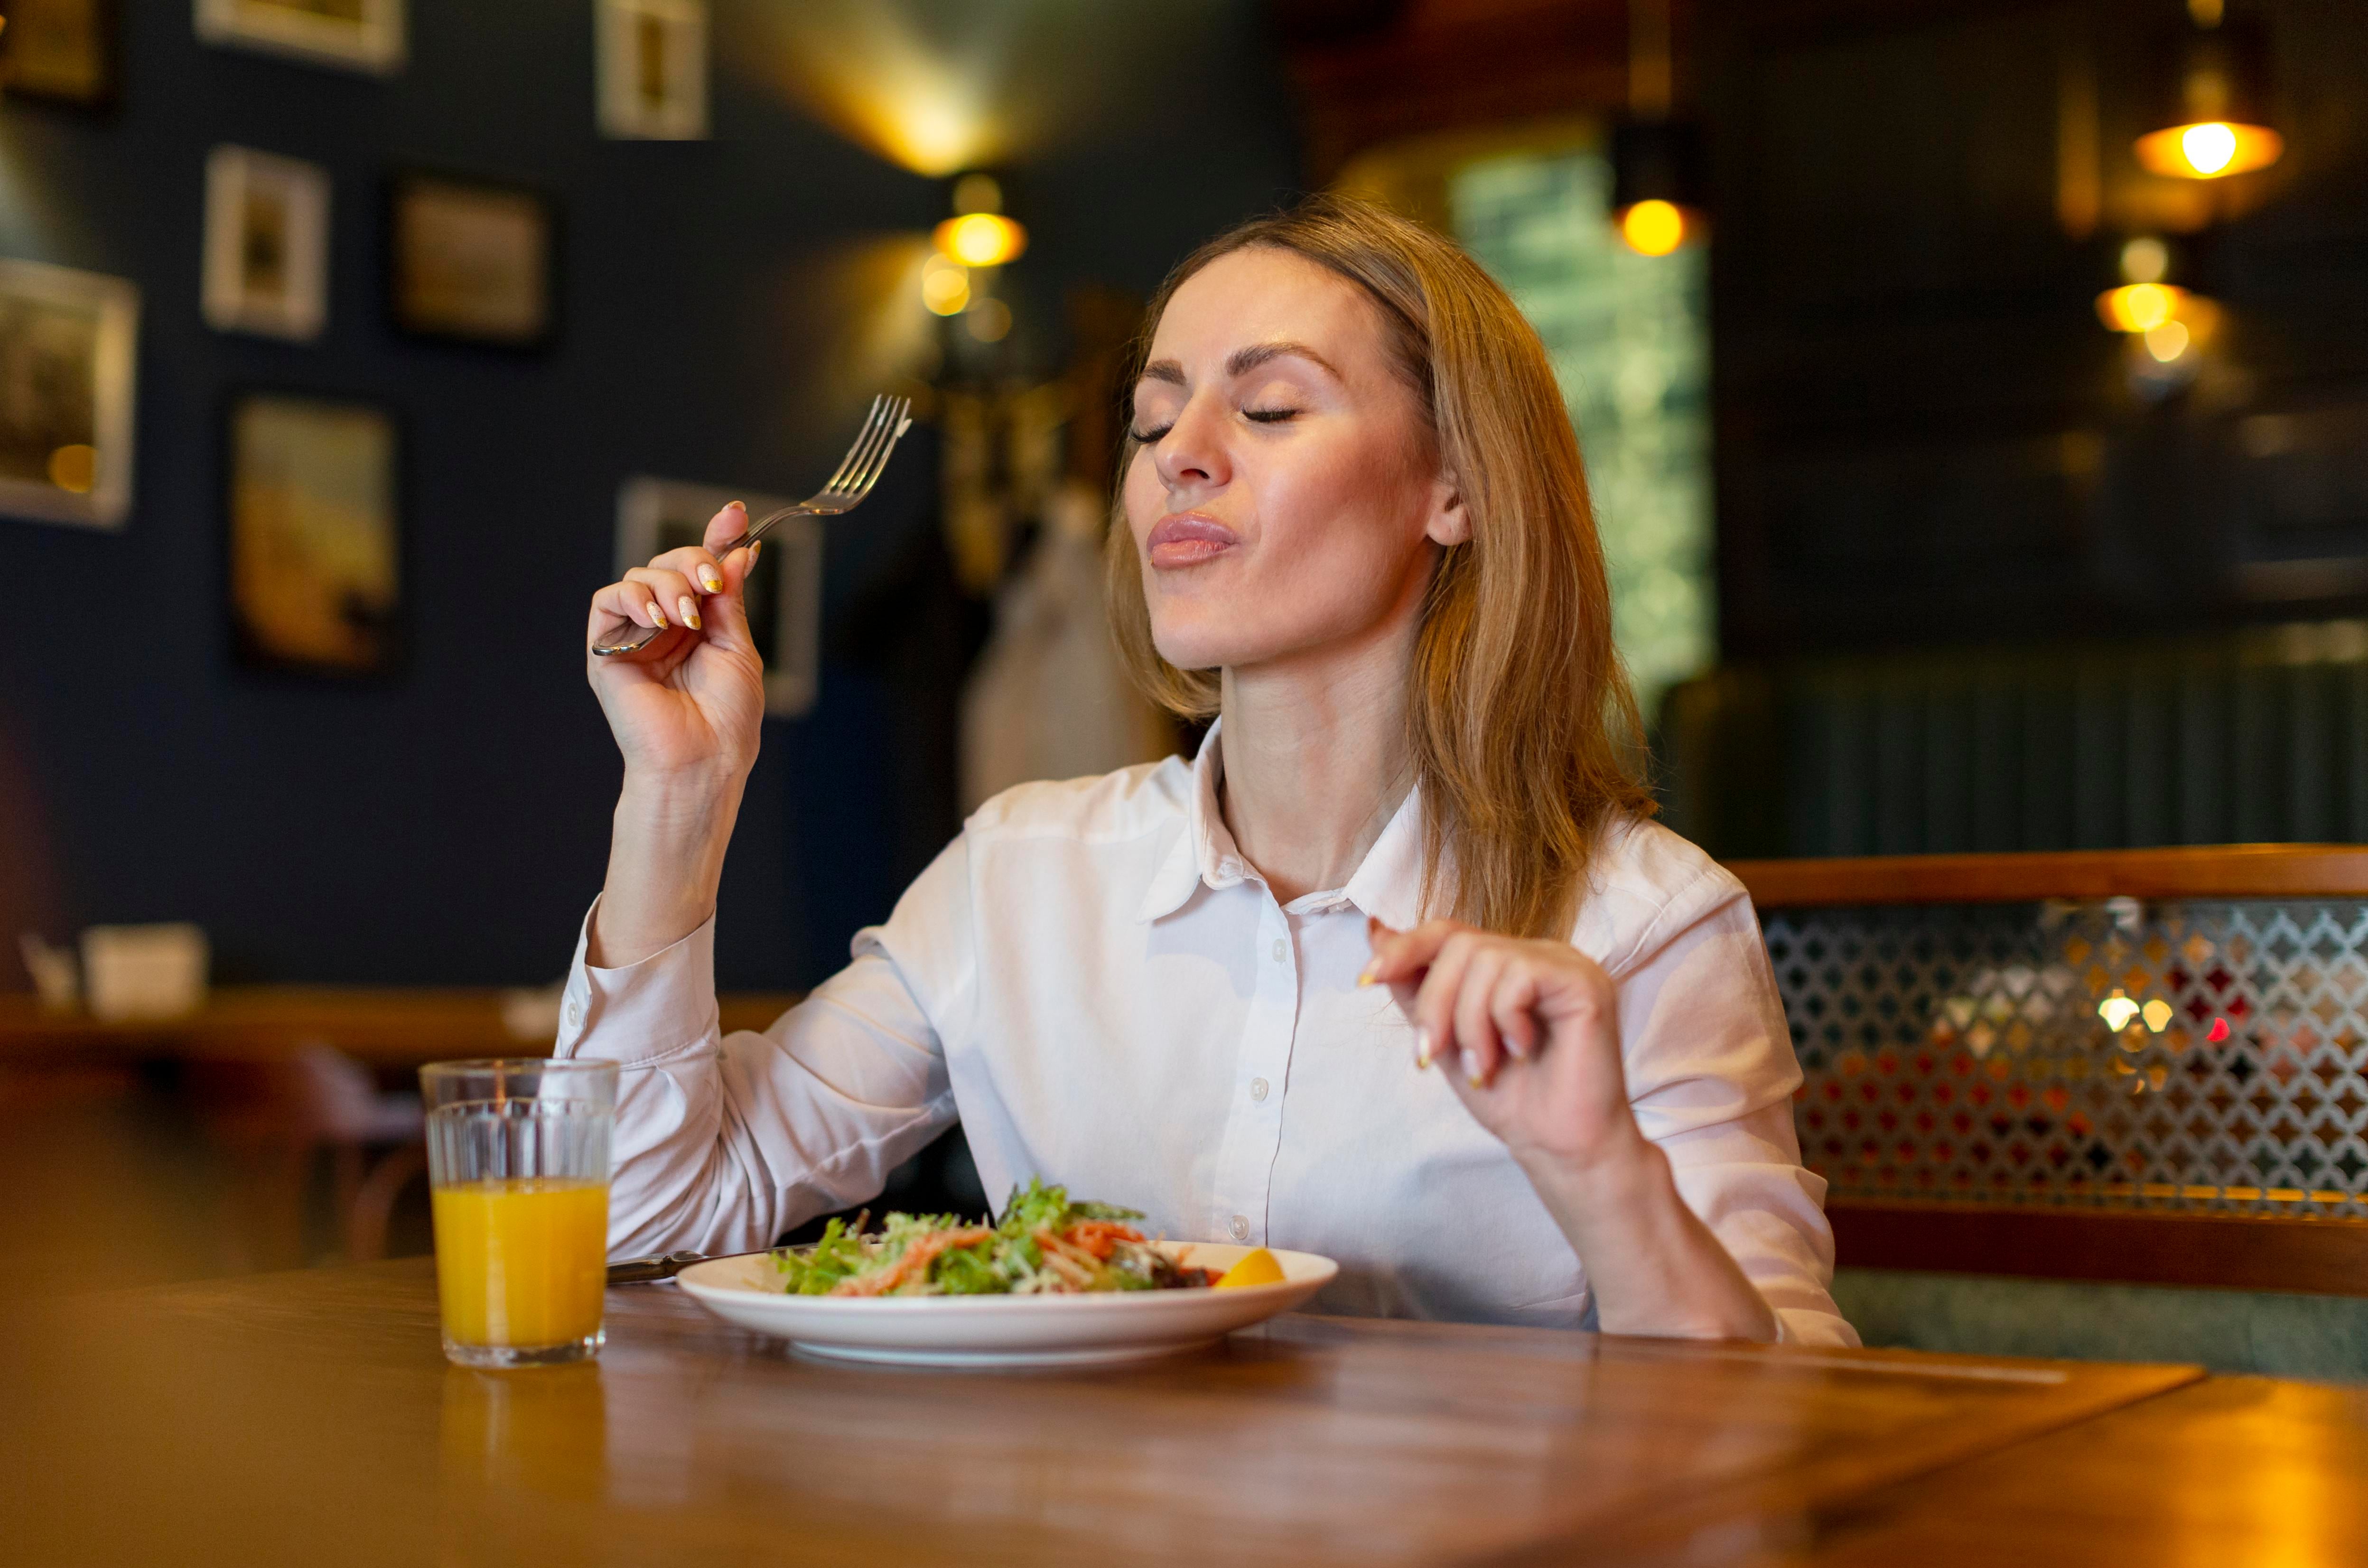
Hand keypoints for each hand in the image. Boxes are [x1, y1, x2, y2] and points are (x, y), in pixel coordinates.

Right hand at [585, 502, 765, 787]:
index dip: (715, 538)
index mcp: (699, 626)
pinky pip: (607, 600)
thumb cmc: (727, 719)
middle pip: (670, 563)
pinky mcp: (605, 650)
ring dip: (667, 583)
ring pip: (640, 576)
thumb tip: (739, 550)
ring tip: (686, 616)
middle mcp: (665, 626)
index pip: (701, 570)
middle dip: (693, 560)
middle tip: (710, 583)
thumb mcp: (739, 648)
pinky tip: (658, 618)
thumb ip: (730, 599)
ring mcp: (634, 637)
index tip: (734, 513)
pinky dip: (632, 596)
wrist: (703, 759)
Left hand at [1361, 918, 1647, 1174]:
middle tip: (1430, 1056)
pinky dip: (1503, 1020)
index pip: (1450, 932)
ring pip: (1485, 959)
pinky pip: (1520, 976)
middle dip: (1433, 1002)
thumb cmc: (1512, 1099)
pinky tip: (1521, 1053)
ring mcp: (1565, 964)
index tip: (1367, 980)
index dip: (1404, 948)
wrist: (1559, 1149)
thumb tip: (1375, 933)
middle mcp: (1540, 955)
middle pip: (1460, 943)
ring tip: (1480, 1068)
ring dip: (1467, 1022)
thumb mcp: (1446, 1039)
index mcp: (1510, 964)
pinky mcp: (1584, 982)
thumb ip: (1416, 988)